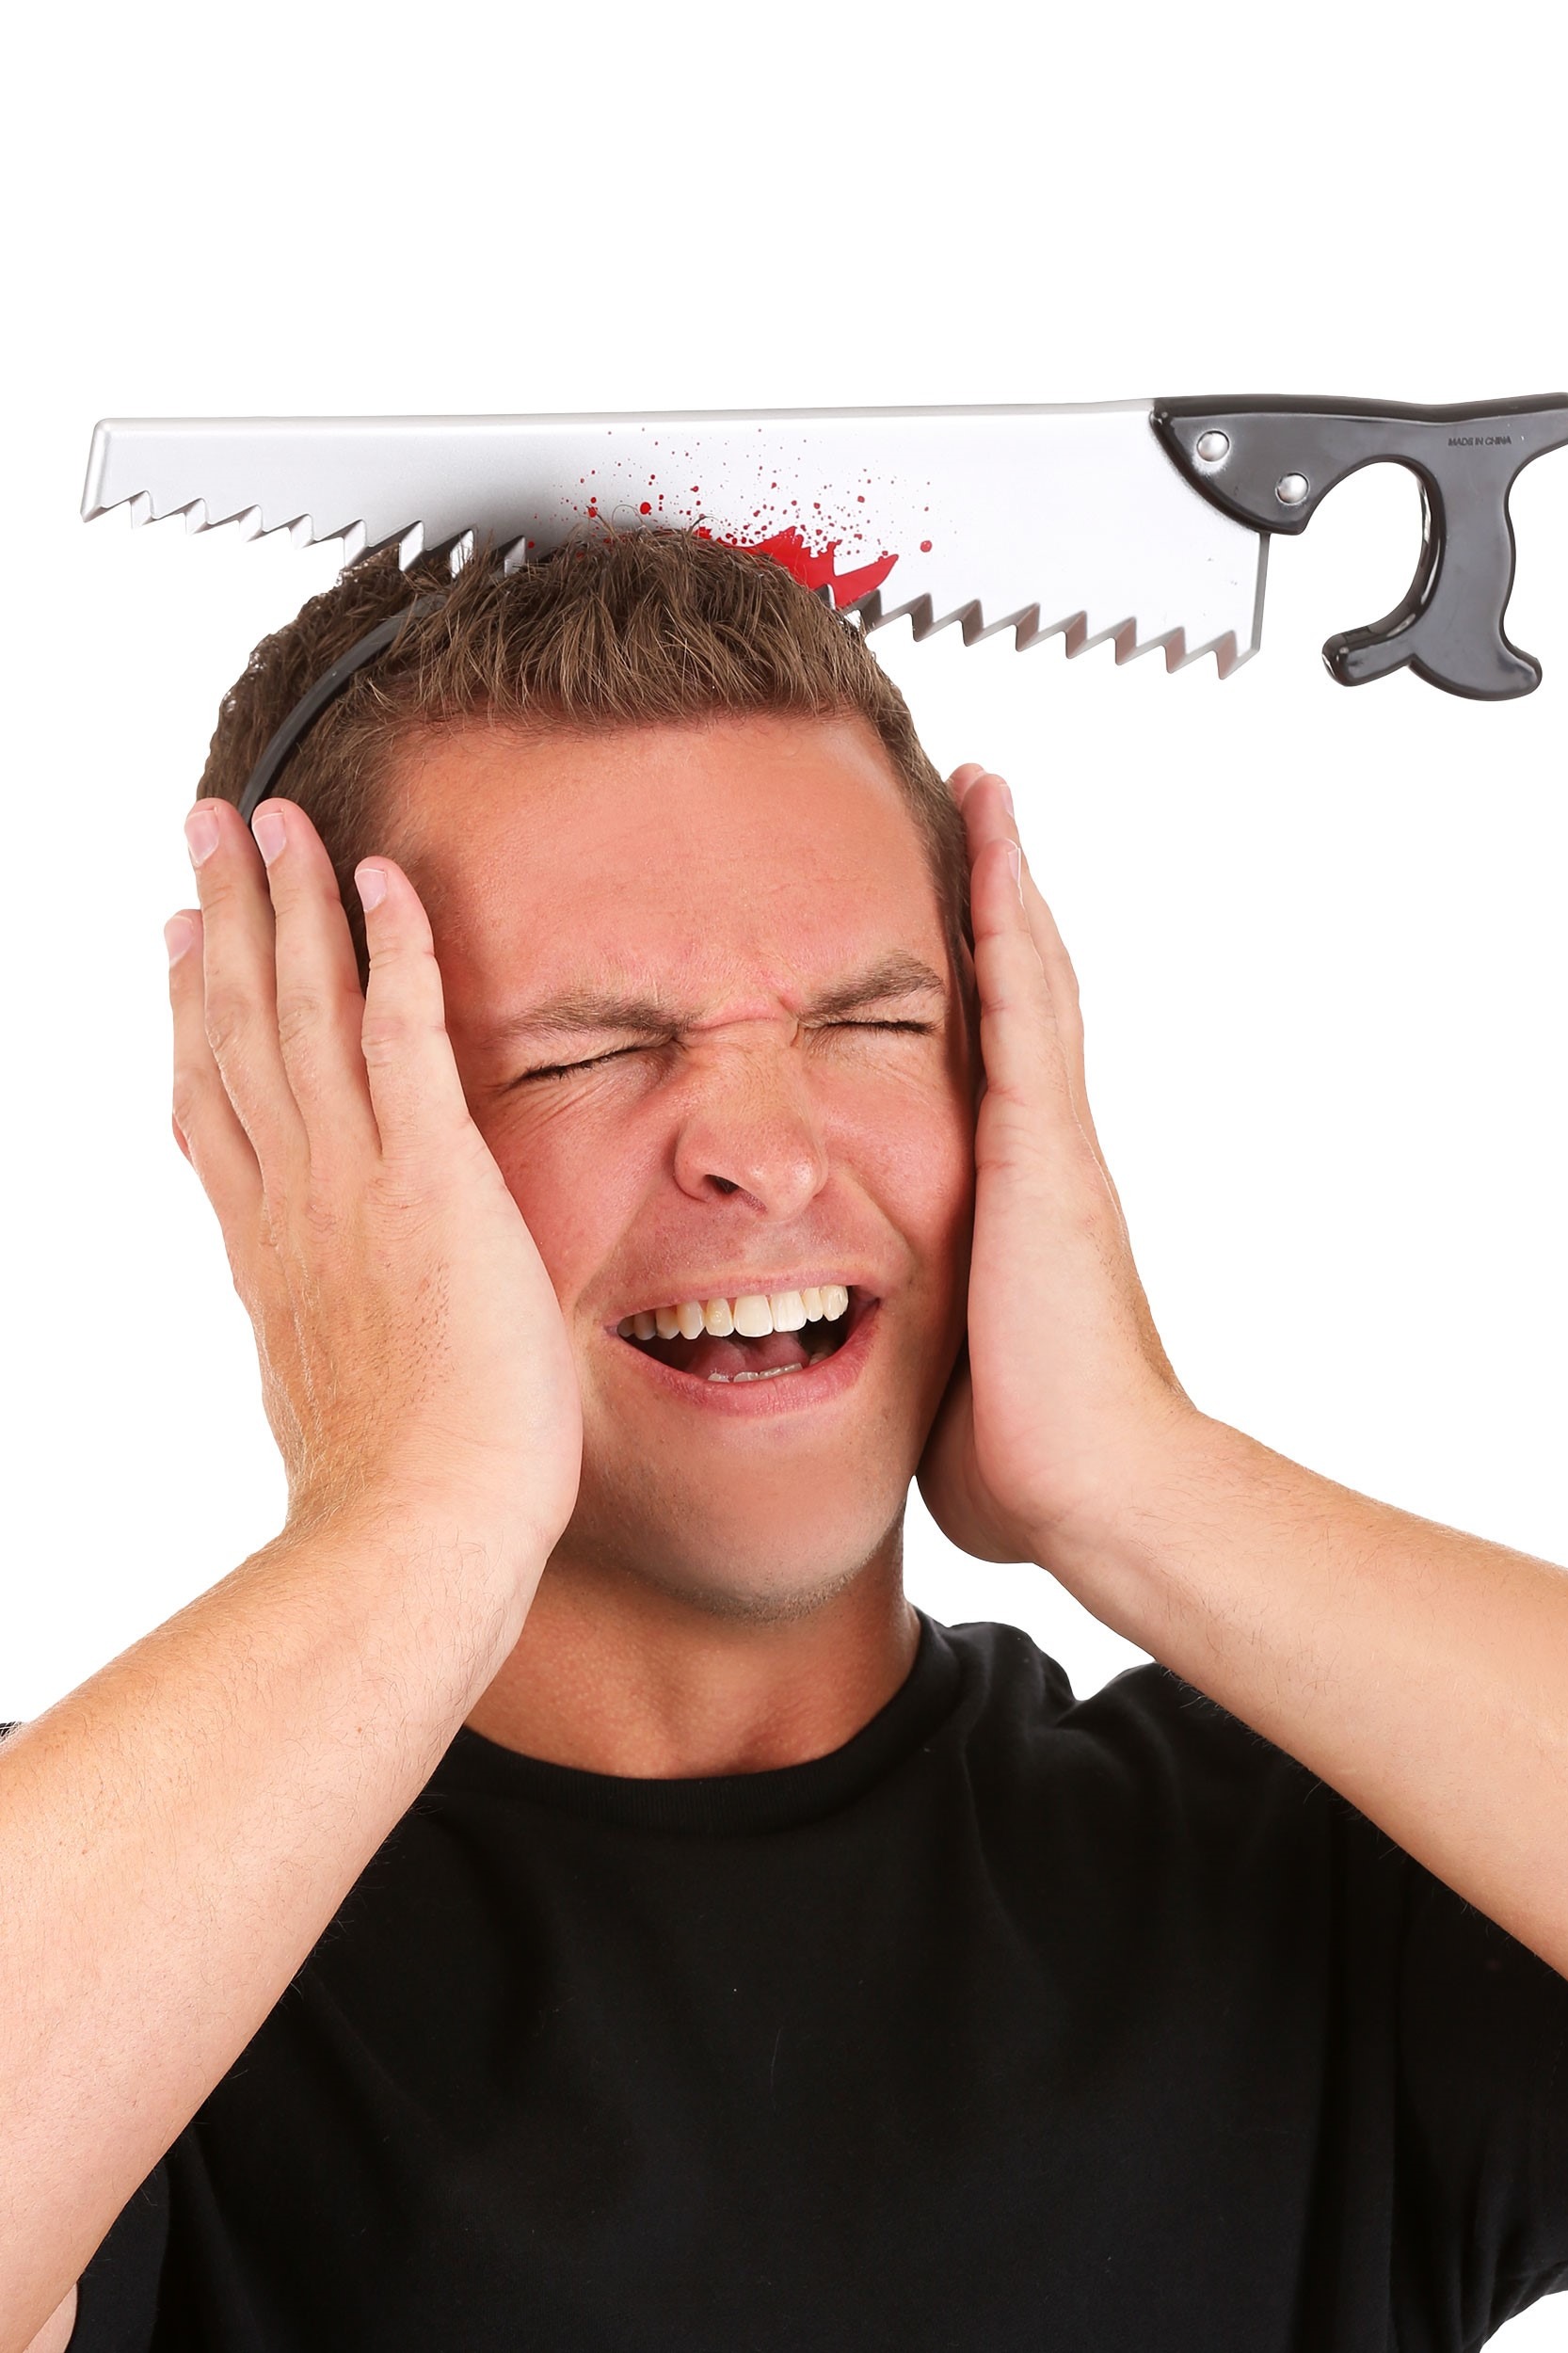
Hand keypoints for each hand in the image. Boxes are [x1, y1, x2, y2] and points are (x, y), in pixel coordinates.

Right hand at [166, 796, 580, 1590]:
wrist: (416, 1527)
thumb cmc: (391, 1493)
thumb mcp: (325, 1396)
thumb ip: (314, 1338)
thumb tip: (316, 1334)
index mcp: (265, 1247)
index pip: (215, 1100)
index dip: (190, 1007)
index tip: (179, 939)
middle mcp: (290, 1194)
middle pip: (238, 1024)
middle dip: (225, 915)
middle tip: (205, 826)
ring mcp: (352, 1177)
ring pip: (303, 1006)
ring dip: (290, 901)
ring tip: (274, 816)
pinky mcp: (430, 1173)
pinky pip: (404, 1028)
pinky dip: (394, 945)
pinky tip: (384, 877)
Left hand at [917, 768, 1192, 1574]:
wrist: (1100, 1489)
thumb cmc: (1032, 1457)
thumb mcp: (951, 1374)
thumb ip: (923, 1342)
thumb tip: (873, 1365)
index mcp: (1022, 1202)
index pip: (1000, 1063)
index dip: (984, 983)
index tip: (960, 914)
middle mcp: (1045, 1155)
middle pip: (1025, 996)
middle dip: (1000, 904)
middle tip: (978, 808)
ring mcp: (1050, 1143)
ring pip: (1029, 978)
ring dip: (1005, 881)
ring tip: (984, 789)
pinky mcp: (1041, 1146)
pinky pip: (1021, 1003)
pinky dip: (1005, 916)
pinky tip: (990, 840)